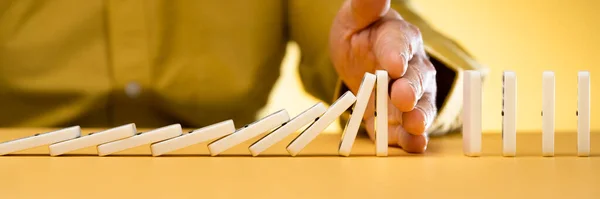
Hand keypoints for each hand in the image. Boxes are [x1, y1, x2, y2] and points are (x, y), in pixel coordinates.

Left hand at [329, 0, 436, 151]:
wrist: (359, 58)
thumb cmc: (360, 34)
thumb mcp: (355, 17)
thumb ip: (366, 6)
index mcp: (399, 38)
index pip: (400, 43)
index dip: (397, 54)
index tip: (392, 64)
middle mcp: (411, 67)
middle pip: (416, 79)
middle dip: (410, 90)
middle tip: (403, 98)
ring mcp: (409, 95)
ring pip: (419, 106)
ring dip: (418, 118)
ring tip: (415, 128)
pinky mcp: (398, 118)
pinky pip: (406, 129)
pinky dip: (410, 139)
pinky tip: (412, 146)